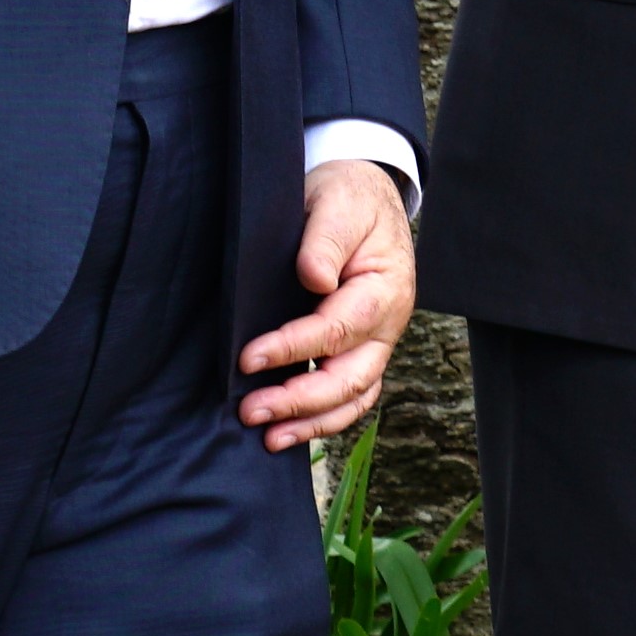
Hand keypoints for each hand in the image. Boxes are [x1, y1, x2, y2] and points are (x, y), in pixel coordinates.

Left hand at [242, 157, 411, 450]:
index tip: (248, 358)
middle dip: (300, 401)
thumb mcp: (337, 203)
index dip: (292, 349)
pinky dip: (323, 418)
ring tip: (268, 438)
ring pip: (354, 397)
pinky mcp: (361, 351)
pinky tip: (289, 430)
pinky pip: (350, 396)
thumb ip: (326, 240)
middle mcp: (387, 325)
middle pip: (350, 379)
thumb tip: (314, 278)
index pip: (337, 330)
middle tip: (251, 412)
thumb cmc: (349, 199)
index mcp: (384, 289)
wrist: (365, 197)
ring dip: (312, 421)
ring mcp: (377, 343)